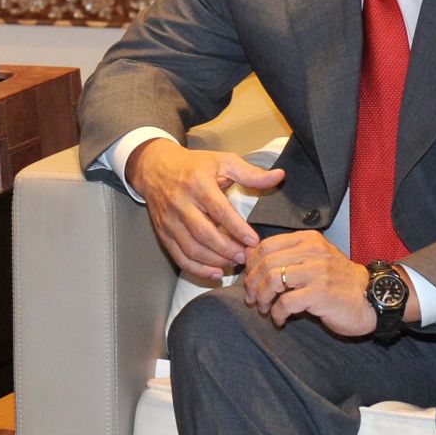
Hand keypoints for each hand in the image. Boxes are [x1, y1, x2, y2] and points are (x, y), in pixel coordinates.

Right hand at [126, 137, 284, 280]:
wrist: (155, 168)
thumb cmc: (194, 166)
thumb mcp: (222, 162)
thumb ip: (251, 173)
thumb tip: (280, 177)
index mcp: (197, 184)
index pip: (218, 210)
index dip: (237, 228)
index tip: (253, 241)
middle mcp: (180, 203)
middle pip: (203, 233)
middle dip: (227, 249)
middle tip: (246, 257)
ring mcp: (169, 220)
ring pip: (191, 248)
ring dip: (214, 261)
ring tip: (233, 264)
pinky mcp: (163, 232)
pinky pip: (179, 256)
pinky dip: (196, 269)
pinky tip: (215, 272)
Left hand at [242, 231, 383, 335]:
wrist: (371, 297)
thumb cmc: (337, 281)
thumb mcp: (312, 260)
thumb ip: (285, 256)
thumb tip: (248, 255)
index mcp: (308, 240)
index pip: (266, 246)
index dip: (251, 265)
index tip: (249, 280)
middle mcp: (313, 251)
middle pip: (266, 263)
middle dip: (252, 284)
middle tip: (252, 299)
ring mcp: (318, 272)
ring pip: (272, 280)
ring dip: (262, 298)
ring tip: (264, 309)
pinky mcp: (321, 293)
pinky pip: (286, 303)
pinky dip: (277, 313)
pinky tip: (279, 319)